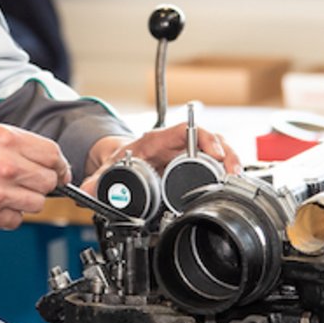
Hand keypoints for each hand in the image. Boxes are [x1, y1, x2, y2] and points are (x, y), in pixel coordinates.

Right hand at [0, 124, 71, 232]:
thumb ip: (6, 144)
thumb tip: (32, 156)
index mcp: (3, 139)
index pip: (52, 153)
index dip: (57, 163)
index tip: (56, 169)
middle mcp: (5, 165)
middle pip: (49, 180)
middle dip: (43, 182)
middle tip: (29, 182)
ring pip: (36, 204)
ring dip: (26, 201)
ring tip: (4, 194)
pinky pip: (14, 221)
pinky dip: (8, 217)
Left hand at [81, 122, 241, 190]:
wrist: (123, 157)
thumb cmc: (121, 158)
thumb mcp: (110, 168)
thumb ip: (97, 182)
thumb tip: (86, 191)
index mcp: (157, 140)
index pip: (184, 131)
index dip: (203, 139)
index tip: (214, 152)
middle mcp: (175, 143)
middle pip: (207, 140)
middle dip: (225, 153)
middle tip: (232, 170)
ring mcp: (186, 152)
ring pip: (215, 150)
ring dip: (229, 162)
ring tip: (236, 177)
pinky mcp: (191, 164)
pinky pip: (213, 162)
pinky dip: (224, 170)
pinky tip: (232, 181)